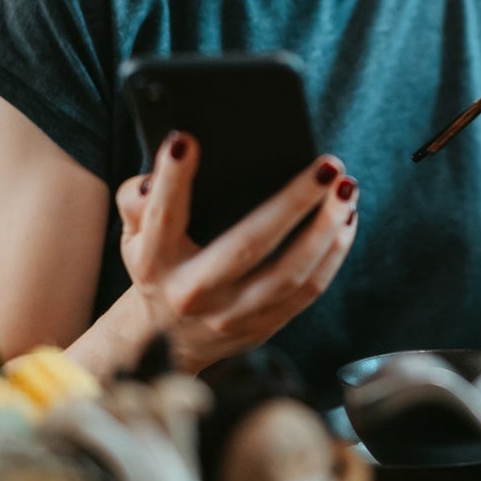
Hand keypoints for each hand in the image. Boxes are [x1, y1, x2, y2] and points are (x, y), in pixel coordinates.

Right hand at [115, 131, 358, 373]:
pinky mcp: (262, 328)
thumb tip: (158, 170)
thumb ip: (135, 200)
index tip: (186, 140)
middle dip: (293, 202)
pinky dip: (333, 253)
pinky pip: (308, 291)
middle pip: (248, 246)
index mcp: (154, 262)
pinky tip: (346, 219)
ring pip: (291, 274)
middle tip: (327, 166)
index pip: (162, 217)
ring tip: (347, 189)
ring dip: (327, 229)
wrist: (164, 339)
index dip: (172, 181)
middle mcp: (192, 292)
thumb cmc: (156, 266)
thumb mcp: (133, 235)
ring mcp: (231, 316)